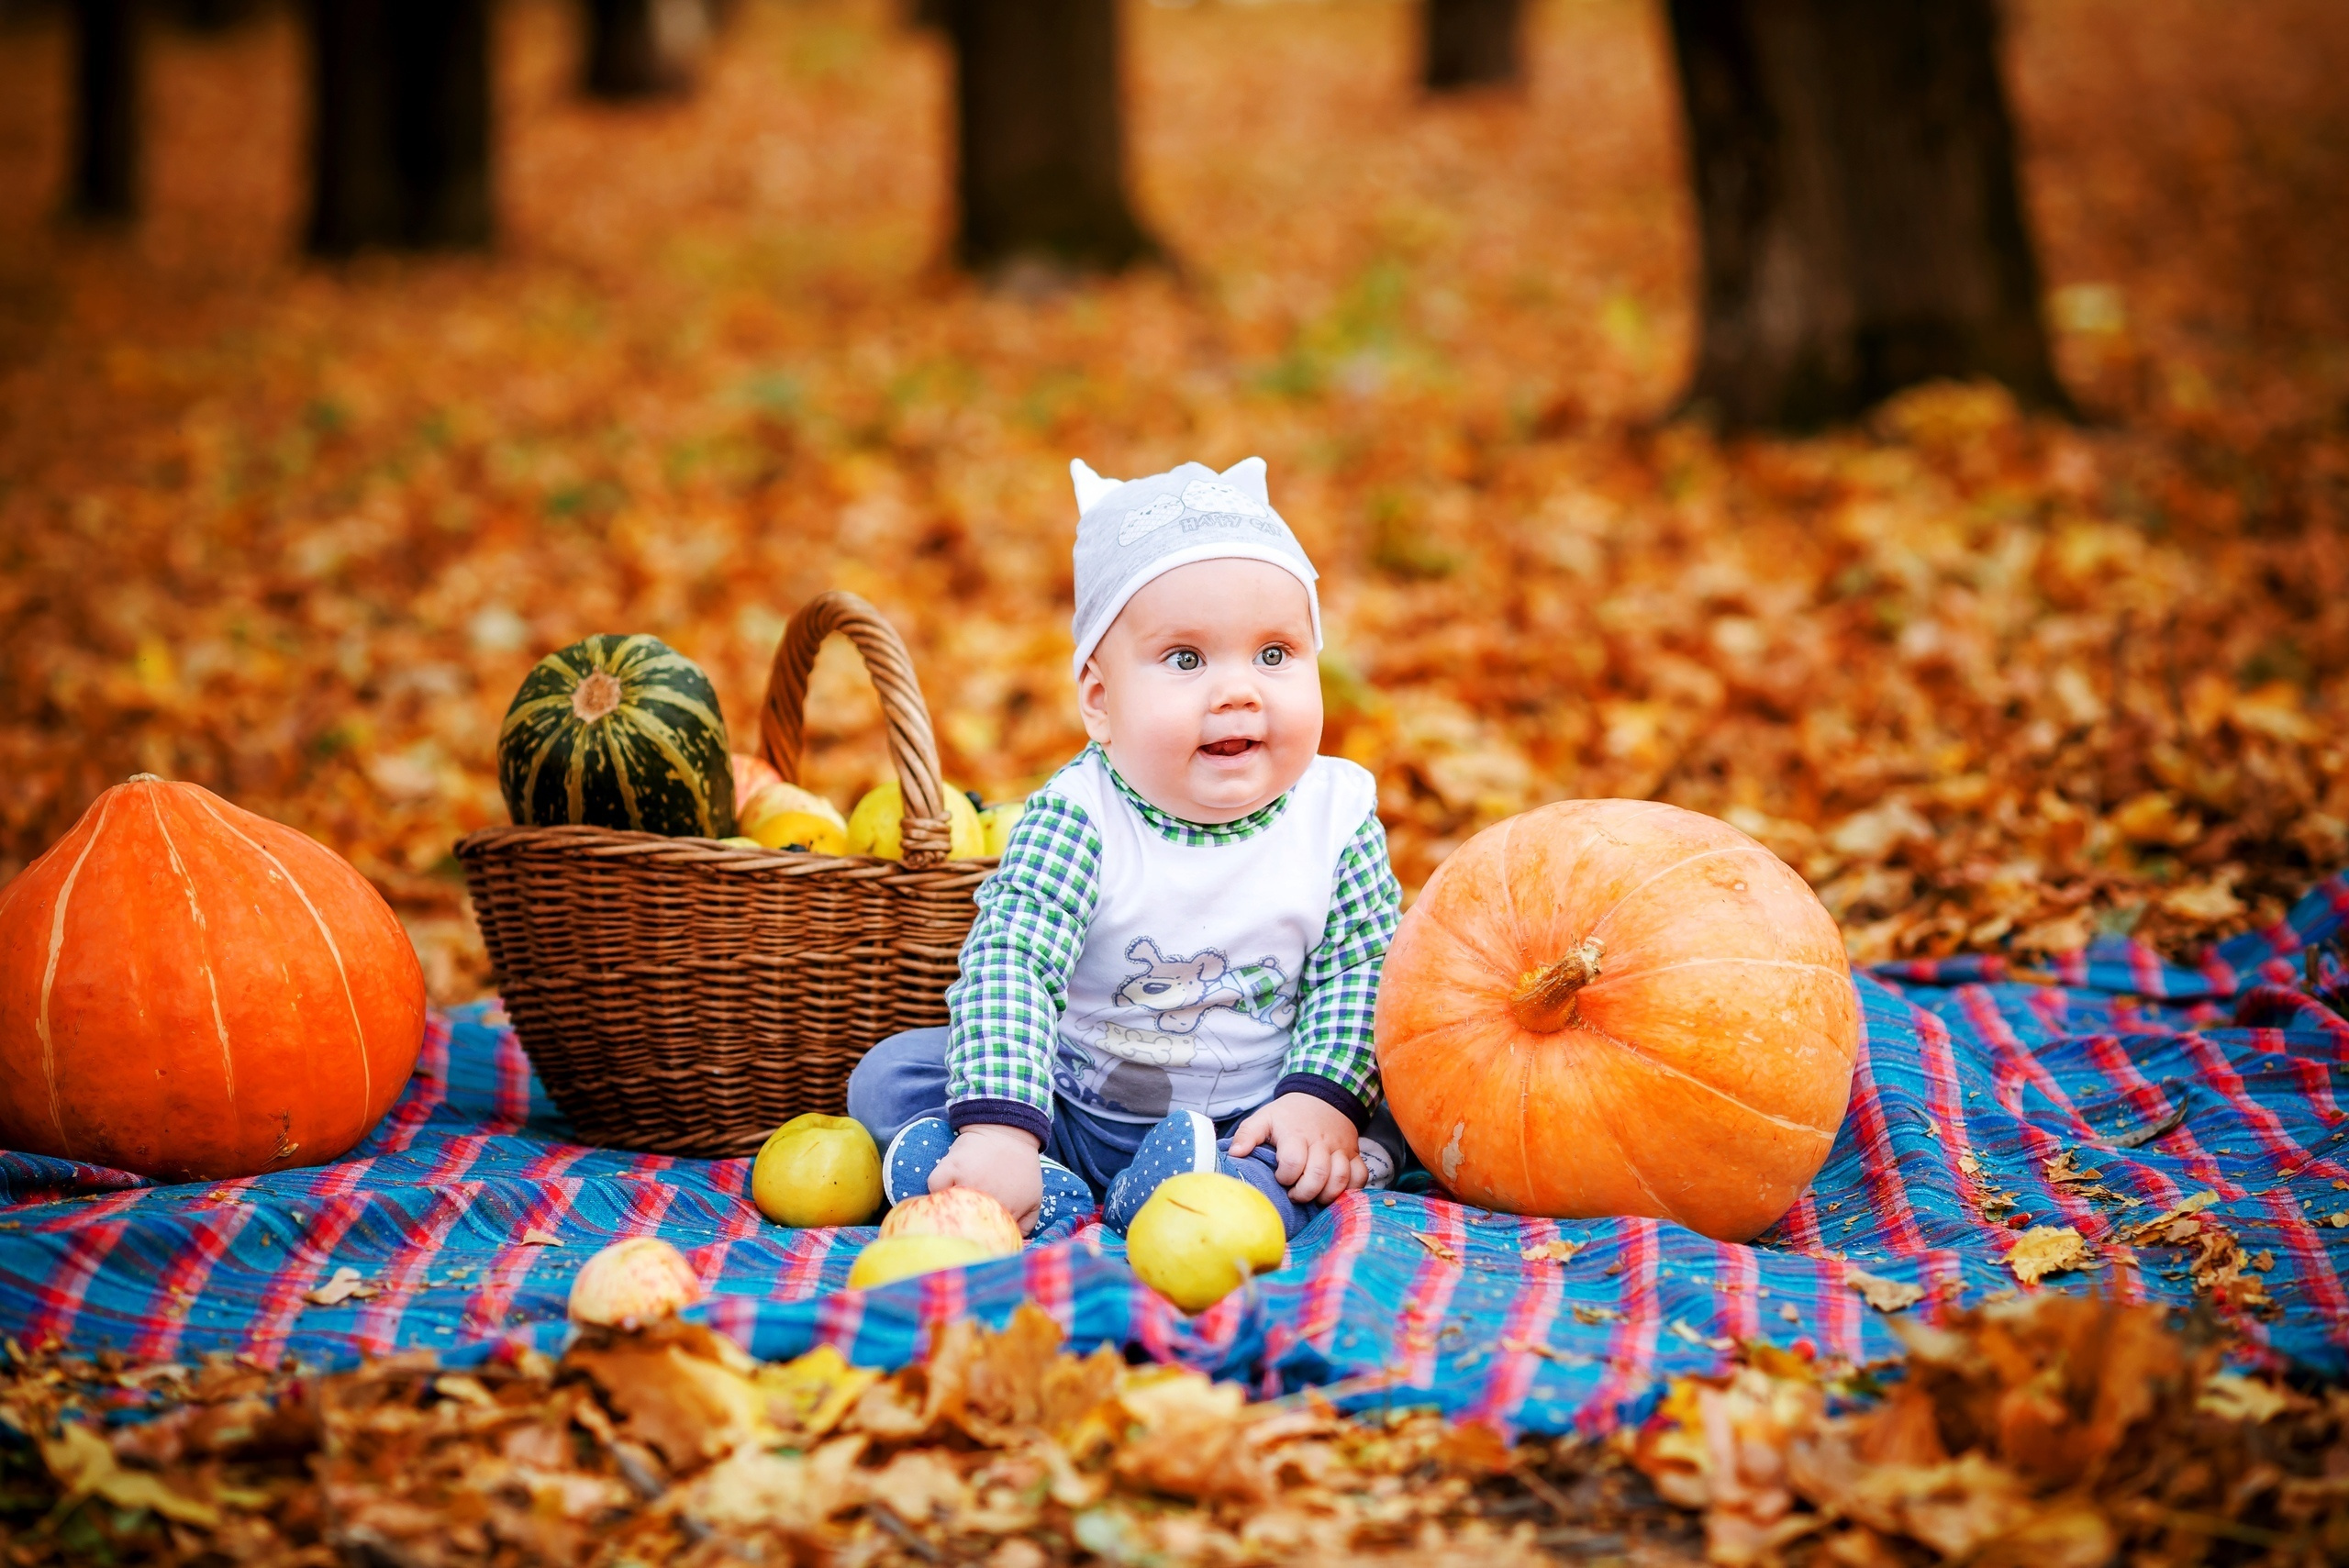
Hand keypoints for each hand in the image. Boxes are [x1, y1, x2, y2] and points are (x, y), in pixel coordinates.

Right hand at [929, 1123, 1044, 1234]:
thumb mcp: (1034, 1197)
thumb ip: (1026, 1225)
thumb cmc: (1020, 1166)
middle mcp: (986, 1196)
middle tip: (961, 1224)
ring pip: (946, 1207)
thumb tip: (1010, 1243)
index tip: (977, 1237)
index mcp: (1006, 1208)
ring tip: (950, 1208)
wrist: (1008, 1130)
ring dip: (946, 1209)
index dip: (981, 1239)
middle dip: (962, 1228)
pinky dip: (934, 1189)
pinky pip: (934, 1186)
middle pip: (964, 1225)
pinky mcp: (951, 1165)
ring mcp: (967, 1181)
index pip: (988, 1236)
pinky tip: (942, 1188)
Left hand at [1227, 1092, 1363, 1204]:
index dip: (1285, 1176)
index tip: (1280, 1178)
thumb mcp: (1264, 1117)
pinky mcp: (1353, 1153)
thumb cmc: (1289, 1114)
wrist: (1323, 1096)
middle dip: (1305, 1192)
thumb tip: (1235, 1154)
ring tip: (1314, 1196)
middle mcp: (1321, 1142)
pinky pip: (1360, 1175)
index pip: (1293, 1161)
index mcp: (1296, 1134)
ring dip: (1327, 1194)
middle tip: (1295, 1194)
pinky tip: (1336, 1192)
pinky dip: (1351, 1189)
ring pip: (1341, 1177)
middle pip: (1318, 1173)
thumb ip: (1248, 1134)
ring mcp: (1340, 1148)